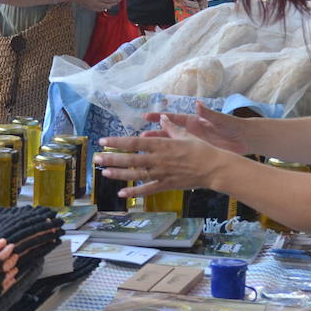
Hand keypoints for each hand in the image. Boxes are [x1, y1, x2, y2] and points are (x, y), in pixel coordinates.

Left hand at [92, 116, 232, 197]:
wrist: (214, 168)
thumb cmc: (201, 149)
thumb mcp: (185, 134)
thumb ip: (170, 127)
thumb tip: (162, 117)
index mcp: (161, 144)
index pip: (134, 142)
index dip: (117, 142)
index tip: (103, 141)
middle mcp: (158, 159)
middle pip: (130, 159)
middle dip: (112, 158)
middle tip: (96, 158)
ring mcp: (161, 173)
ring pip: (135, 174)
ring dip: (118, 174)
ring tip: (104, 172)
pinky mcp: (166, 185)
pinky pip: (147, 189)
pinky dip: (134, 192)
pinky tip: (122, 194)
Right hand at [145, 103, 249, 153]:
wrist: (244, 139)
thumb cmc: (232, 126)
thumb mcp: (220, 120)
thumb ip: (208, 113)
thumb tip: (198, 104)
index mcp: (194, 121)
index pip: (172, 118)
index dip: (159, 117)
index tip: (146, 117)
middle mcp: (191, 132)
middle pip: (168, 134)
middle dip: (154, 136)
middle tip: (140, 139)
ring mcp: (193, 144)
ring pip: (172, 147)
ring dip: (160, 150)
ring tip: (146, 154)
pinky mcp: (198, 154)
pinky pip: (182, 158)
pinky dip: (172, 161)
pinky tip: (162, 166)